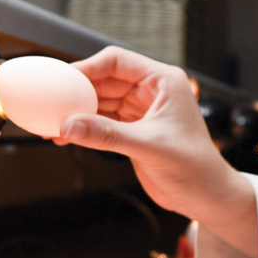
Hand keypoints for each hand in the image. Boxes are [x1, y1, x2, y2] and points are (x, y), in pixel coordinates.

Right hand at [54, 46, 257, 257]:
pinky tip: (64, 137)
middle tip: (51, 104)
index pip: (117, 61)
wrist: (206, 196)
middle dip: (77, 93)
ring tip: (52, 123)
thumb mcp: (150, 146)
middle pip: (104, 81)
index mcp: (163, 81)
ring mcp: (140, 111)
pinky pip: (100, 123)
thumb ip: (108, 135)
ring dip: (77, 112)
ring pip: (99, 102)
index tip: (63, 81)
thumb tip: (71, 125)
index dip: (88, 68)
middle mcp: (151, 92)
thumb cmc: (196, 166)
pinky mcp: (132, 131)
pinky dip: (83, 128)